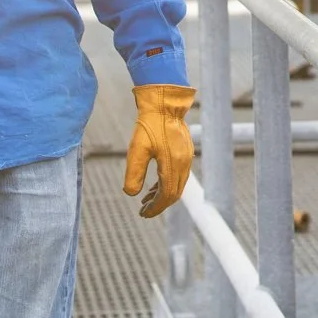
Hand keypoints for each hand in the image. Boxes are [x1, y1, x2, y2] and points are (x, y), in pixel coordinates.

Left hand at [123, 85, 195, 218]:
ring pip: (177, 184)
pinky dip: (167, 183)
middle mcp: (183, 164)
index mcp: (173, 166)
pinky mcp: (185, 151)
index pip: (167, 196)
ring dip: (163, 194)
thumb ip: (134, 174)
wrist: (164, 103)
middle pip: (174, 193)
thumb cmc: (149, 125)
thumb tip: (131, 194)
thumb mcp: (137, 150)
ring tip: (146, 199)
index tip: (143, 214)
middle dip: (159, 204)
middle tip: (143, 211)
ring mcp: (186, 157)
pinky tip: (155, 184)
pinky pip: (178, 174)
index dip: (155, 208)